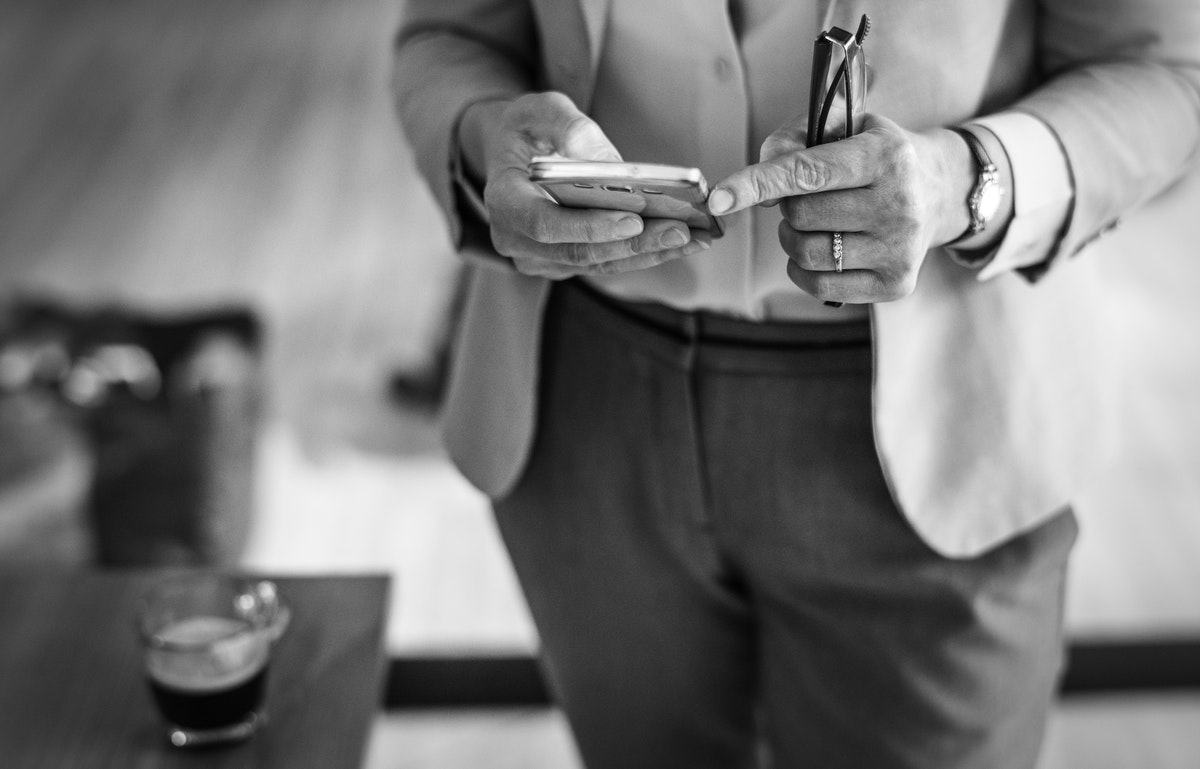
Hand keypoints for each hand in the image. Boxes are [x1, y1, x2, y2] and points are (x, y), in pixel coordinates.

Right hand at [463, 92, 710, 279]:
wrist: (512, 154)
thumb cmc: (527, 128)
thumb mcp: (541, 110)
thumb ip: (569, 128)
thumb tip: (610, 164)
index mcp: (502, 199)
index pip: (543, 223)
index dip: (589, 227)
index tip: (633, 218)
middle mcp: (515, 239)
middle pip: (578, 252)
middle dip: (633, 244)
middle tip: (681, 230)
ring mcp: (539, 258)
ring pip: (597, 264)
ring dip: (647, 254)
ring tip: (693, 239)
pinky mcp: (563, 264)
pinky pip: (606, 264)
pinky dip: (643, 254)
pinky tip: (681, 242)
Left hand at [708, 114, 972, 303]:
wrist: (941, 190)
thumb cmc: (876, 156)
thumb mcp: (844, 128)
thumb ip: (793, 141)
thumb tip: (760, 180)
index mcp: (885, 157)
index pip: (807, 173)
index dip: (757, 184)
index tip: (718, 198)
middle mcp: (899, 205)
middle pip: (800, 215)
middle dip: (788, 205)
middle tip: (806, 196)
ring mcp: (899, 249)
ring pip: (806, 253)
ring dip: (792, 238)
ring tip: (814, 222)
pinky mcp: (895, 284)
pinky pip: (820, 285)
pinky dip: (804, 269)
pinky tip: (821, 249)